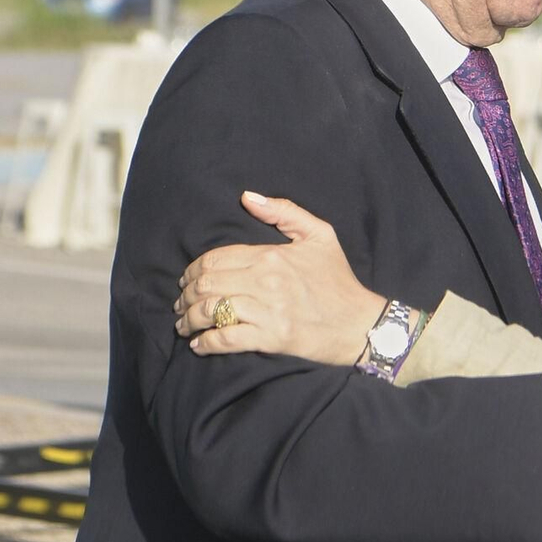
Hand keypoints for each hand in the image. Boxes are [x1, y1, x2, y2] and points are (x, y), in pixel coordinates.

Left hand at [173, 191, 384, 364]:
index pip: (215, 259)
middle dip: (185, 295)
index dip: (193, 270)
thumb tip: (247, 197)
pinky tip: (199, 344)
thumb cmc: (338, 280)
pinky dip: (206, 343)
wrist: (361, 323)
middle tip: (180, 304)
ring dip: (189, 320)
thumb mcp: (320, 236)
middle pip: (207, 285)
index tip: (187, 280)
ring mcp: (268, 311)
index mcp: (271, 255)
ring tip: (184, 325)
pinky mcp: (271, 338)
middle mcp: (266, 281)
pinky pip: (226, 339)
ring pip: (211, 311)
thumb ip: (284, 212)